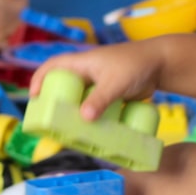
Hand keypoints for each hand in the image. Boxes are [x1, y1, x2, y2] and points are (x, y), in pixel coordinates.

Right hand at [29, 39, 164, 121]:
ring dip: (73, 113)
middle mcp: (87, 73)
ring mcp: (99, 85)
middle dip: (54, 102)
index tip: (34, 97)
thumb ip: (100, 99)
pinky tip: (91, 131)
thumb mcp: (116, 82)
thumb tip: (84, 118)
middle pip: (63, 86)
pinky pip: (95, 107)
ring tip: (67, 130)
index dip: (40, 79)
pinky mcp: (110, 95)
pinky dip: (91, 118)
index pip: (53, 66)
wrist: (161, 64)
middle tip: (49, 121)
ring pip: (79, 99)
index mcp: (82, 63)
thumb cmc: (136, 65)